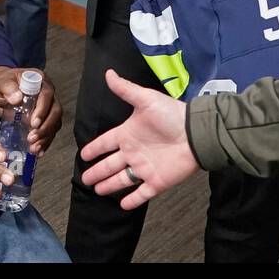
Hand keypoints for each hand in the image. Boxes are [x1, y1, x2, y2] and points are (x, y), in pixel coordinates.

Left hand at [0, 66, 61, 154]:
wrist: (0, 92)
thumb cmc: (1, 85)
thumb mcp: (1, 83)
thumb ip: (8, 88)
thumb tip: (17, 98)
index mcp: (39, 80)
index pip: (47, 95)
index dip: (43, 110)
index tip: (33, 123)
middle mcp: (48, 93)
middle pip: (55, 111)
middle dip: (45, 127)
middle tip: (32, 139)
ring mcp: (48, 107)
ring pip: (55, 122)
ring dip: (46, 137)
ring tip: (34, 148)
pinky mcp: (45, 119)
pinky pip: (50, 131)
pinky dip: (45, 142)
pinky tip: (38, 151)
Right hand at [79, 69, 198, 208]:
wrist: (195, 133)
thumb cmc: (171, 114)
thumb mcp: (146, 99)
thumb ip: (125, 89)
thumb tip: (108, 73)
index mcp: (128, 133)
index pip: (106, 143)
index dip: (94, 148)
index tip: (83, 155)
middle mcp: (134, 152)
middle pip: (110, 165)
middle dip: (97, 172)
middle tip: (85, 179)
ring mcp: (145, 168)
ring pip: (122, 180)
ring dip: (109, 185)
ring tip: (98, 190)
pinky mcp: (157, 181)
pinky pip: (142, 193)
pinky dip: (133, 200)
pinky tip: (123, 205)